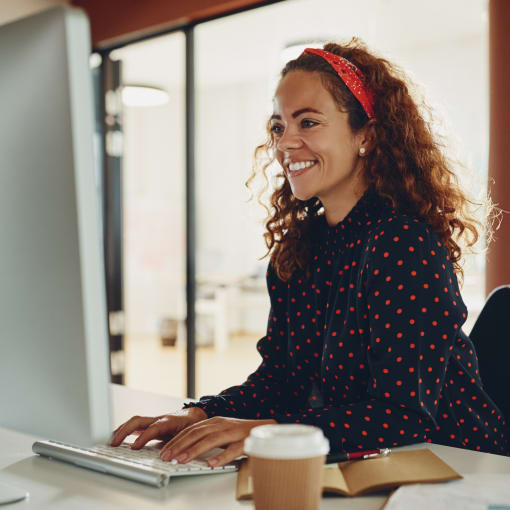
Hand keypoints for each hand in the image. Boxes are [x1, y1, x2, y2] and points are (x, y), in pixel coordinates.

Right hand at [110, 406, 207, 448]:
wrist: (196, 415)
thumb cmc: (192, 425)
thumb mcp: (189, 434)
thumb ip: (180, 443)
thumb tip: (171, 456)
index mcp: (169, 422)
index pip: (153, 428)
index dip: (143, 437)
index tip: (134, 448)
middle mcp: (159, 419)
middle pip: (138, 421)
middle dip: (124, 431)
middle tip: (113, 444)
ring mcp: (154, 421)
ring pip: (135, 422)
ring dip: (121, 430)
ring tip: (110, 441)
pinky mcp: (151, 424)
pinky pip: (136, 426)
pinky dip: (125, 431)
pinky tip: (117, 438)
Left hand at [159, 416, 276, 466]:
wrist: (266, 426)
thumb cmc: (241, 432)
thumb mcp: (221, 431)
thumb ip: (206, 437)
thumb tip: (184, 448)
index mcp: (214, 422)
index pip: (191, 429)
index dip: (177, 439)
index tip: (165, 450)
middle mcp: (222, 424)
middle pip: (198, 433)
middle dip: (180, 444)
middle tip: (167, 456)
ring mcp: (234, 432)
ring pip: (211, 440)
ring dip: (195, 450)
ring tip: (182, 459)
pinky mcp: (245, 441)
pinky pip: (232, 450)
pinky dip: (221, 457)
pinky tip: (211, 463)